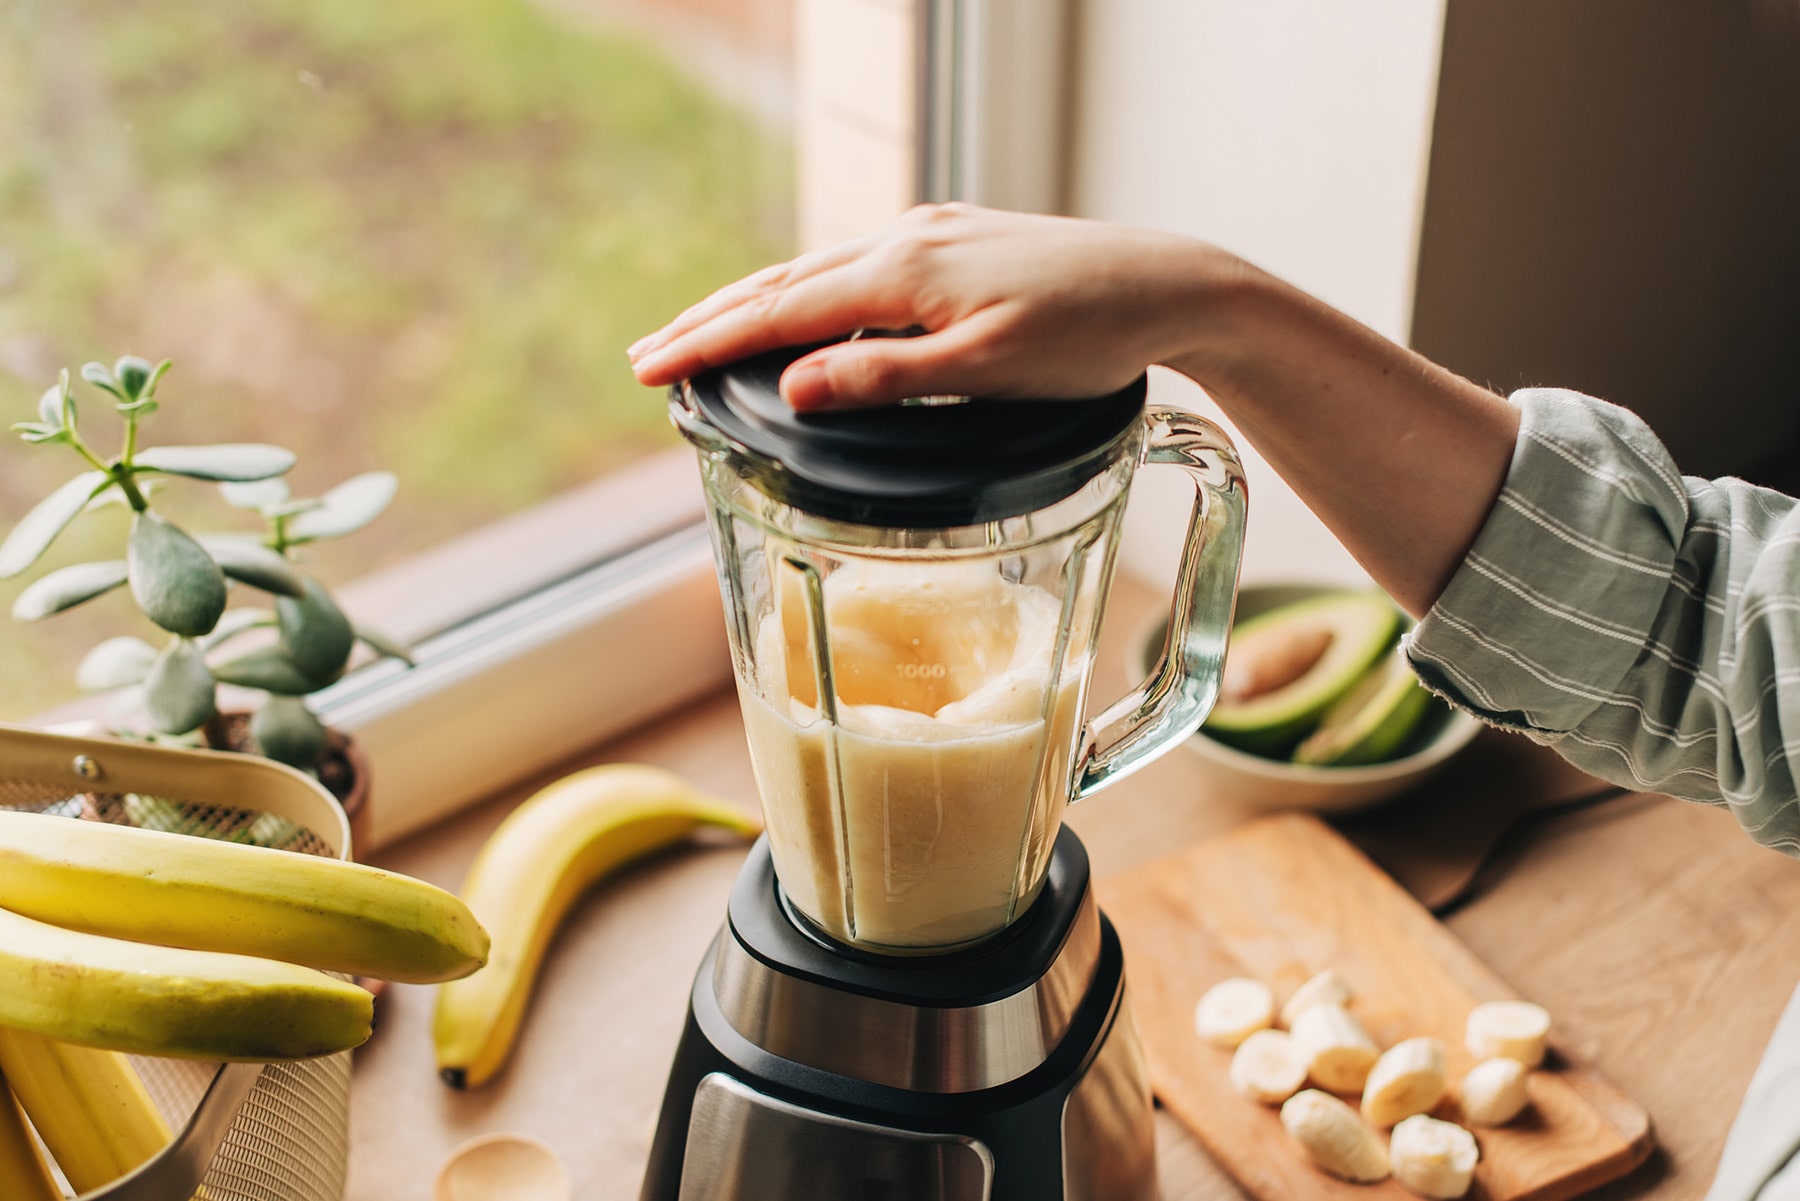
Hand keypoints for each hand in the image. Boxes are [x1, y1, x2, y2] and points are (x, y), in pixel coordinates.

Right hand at [628, 203, 1244, 409]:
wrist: (1167, 284)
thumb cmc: (1089, 334)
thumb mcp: (988, 371)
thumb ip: (888, 378)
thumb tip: (792, 384)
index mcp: (903, 274)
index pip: (779, 310)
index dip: (707, 343)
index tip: (648, 370)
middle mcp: (906, 242)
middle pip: (782, 282)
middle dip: (708, 320)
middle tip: (644, 356)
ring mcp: (930, 237)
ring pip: (816, 271)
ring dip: (752, 304)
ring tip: (700, 334)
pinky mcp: (954, 244)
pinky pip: (855, 267)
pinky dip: (806, 292)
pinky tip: (803, 311)